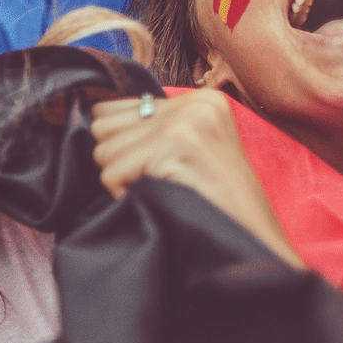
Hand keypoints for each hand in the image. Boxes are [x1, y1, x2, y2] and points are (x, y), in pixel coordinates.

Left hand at [90, 88, 302, 267]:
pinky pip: (113, 172)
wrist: (252, 242)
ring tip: (161, 189)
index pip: (111, 108)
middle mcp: (195, 103)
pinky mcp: (178, 145)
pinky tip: (159, 198)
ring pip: (103, 149)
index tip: (148, 166)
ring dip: (122, 179)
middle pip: (102, 125)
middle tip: (155, 181)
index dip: (118, 144)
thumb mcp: (186, 152)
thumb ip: (148, 130)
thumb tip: (91, 118)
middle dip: (118, 161)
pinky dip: (125, 193)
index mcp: (199, 100)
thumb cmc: (210, 204)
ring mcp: (189, 122)